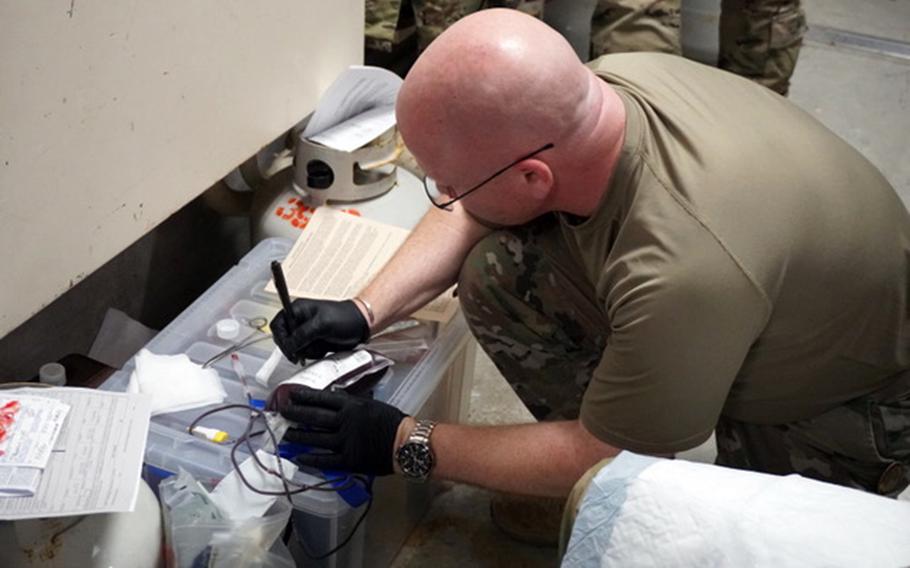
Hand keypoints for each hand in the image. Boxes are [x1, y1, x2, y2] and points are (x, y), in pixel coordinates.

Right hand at [270, 299, 368, 362]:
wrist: (361, 325)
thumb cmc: (345, 317)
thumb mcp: (322, 324)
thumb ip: (303, 335)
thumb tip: (289, 346)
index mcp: (297, 310)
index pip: (277, 325)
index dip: (281, 338)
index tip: (290, 350)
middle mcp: (299, 320)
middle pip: (284, 339)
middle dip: (296, 347)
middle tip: (306, 350)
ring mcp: (306, 332)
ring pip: (295, 348)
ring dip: (307, 351)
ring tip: (321, 344)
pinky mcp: (313, 341)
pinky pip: (306, 352)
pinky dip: (314, 353)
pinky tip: (324, 347)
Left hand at [278, 386, 405, 475]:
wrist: (406, 444)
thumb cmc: (393, 421)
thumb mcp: (372, 405)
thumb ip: (353, 404)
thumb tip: (337, 401)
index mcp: (352, 406)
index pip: (323, 399)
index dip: (305, 396)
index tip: (291, 394)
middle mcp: (344, 422)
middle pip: (314, 417)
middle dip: (295, 414)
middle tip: (281, 412)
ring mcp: (344, 442)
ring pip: (315, 438)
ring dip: (298, 436)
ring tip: (284, 434)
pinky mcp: (347, 461)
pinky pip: (324, 460)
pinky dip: (310, 458)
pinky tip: (299, 457)